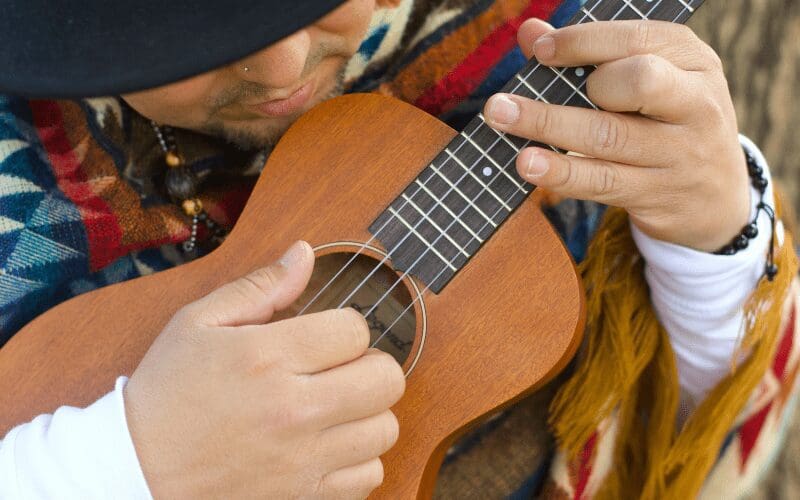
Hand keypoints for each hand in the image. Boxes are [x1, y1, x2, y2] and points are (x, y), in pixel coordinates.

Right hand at [124, 241, 405, 498]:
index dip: (344, 327)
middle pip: (386, 378)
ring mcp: (303, 458)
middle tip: (341, 369)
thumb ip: (260, 287)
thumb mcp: (198, 322)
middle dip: (369, 365)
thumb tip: (304, 254)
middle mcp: (294, 409)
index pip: (356, 330)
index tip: (324, 337)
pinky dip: (360, 459)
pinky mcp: (304, 495)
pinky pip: (370, 474)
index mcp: (268, 357)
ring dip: (368, 412)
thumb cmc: (167, 392)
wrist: (137, 470)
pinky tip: (331, 444)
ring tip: (336, 407)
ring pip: (386, 427)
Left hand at [484, 19, 749, 251]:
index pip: (638, 39)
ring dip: (549, 126)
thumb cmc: (665, 122)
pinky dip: (561, 172)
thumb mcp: (650, 80)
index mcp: (691, 61)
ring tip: (501, 118)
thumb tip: (530, 32)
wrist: (717, 197)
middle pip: (638, 83)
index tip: (540, 50)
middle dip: (578, 85)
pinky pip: (602, 181)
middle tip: (524, 92)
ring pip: (610, 137)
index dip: (584, 42)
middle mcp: (694, 103)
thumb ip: (591, 54)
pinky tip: (527, 163)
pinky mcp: (657, 193)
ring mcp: (679, 152)